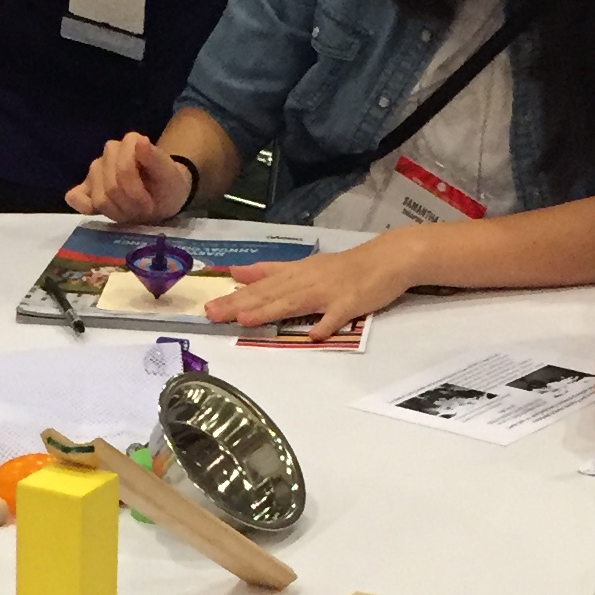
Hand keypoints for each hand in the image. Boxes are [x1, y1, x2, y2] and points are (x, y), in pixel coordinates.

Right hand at [65, 131, 192, 222]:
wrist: (163, 195)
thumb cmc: (167, 185)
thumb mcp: (170, 176)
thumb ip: (155, 159)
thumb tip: (139, 140)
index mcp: (130, 142)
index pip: (124, 171)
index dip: (137, 194)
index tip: (152, 204)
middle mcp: (110, 151)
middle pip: (111, 188)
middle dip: (129, 206)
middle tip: (143, 211)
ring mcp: (95, 169)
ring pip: (99, 198)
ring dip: (117, 212)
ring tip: (132, 212)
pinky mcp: (86, 187)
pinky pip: (75, 197)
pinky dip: (85, 208)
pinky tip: (100, 213)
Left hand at [203, 231, 419, 331]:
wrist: (387, 258)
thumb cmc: (344, 266)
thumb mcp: (303, 265)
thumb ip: (271, 270)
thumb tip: (238, 273)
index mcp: (295, 273)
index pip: (260, 285)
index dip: (234, 295)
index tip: (208, 306)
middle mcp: (306, 280)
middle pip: (269, 293)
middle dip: (240, 304)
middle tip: (212, 314)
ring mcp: (328, 292)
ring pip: (294, 301)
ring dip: (270, 311)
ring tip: (246, 321)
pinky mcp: (350, 303)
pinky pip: (337, 316)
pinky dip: (325, 324)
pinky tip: (313, 335)